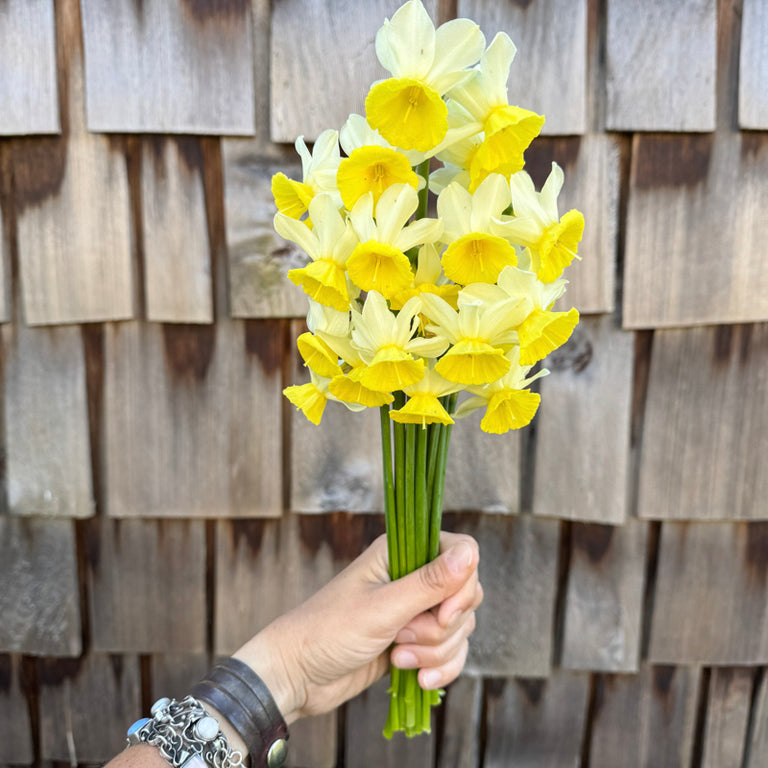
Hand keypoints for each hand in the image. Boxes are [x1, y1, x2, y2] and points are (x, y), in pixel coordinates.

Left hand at [234, 531, 482, 722]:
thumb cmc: (329, 631)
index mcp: (402, 551)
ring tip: (397, 658)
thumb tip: (470, 554)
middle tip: (403, 638)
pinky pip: (452, 652)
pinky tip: (416, 679)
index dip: (462, 585)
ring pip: (460, 628)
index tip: (444, 614)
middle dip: (442, 627)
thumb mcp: (382, 608)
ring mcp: (415, 610)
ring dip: (435, 652)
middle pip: (466, 594)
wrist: (299, 676)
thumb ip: (429, 583)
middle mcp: (412, 575)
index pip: (462, 552)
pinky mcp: (416, 641)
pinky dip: (440, 668)